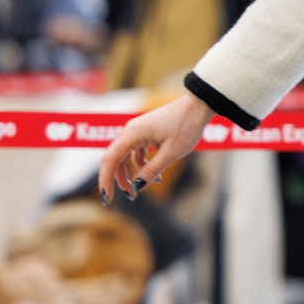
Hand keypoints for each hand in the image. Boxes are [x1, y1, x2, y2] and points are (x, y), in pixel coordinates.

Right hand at [98, 94, 213, 199]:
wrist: (198, 105)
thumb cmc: (186, 125)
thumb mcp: (171, 153)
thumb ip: (152, 170)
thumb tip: (136, 187)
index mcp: (132, 134)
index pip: (110, 160)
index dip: (105, 180)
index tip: (106, 198)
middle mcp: (130, 131)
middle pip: (115, 159)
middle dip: (117, 180)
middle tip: (128, 196)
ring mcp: (137, 131)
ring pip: (126, 157)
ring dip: (131, 174)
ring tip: (140, 189)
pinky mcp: (146, 133)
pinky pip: (137, 152)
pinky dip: (142, 165)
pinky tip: (156, 176)